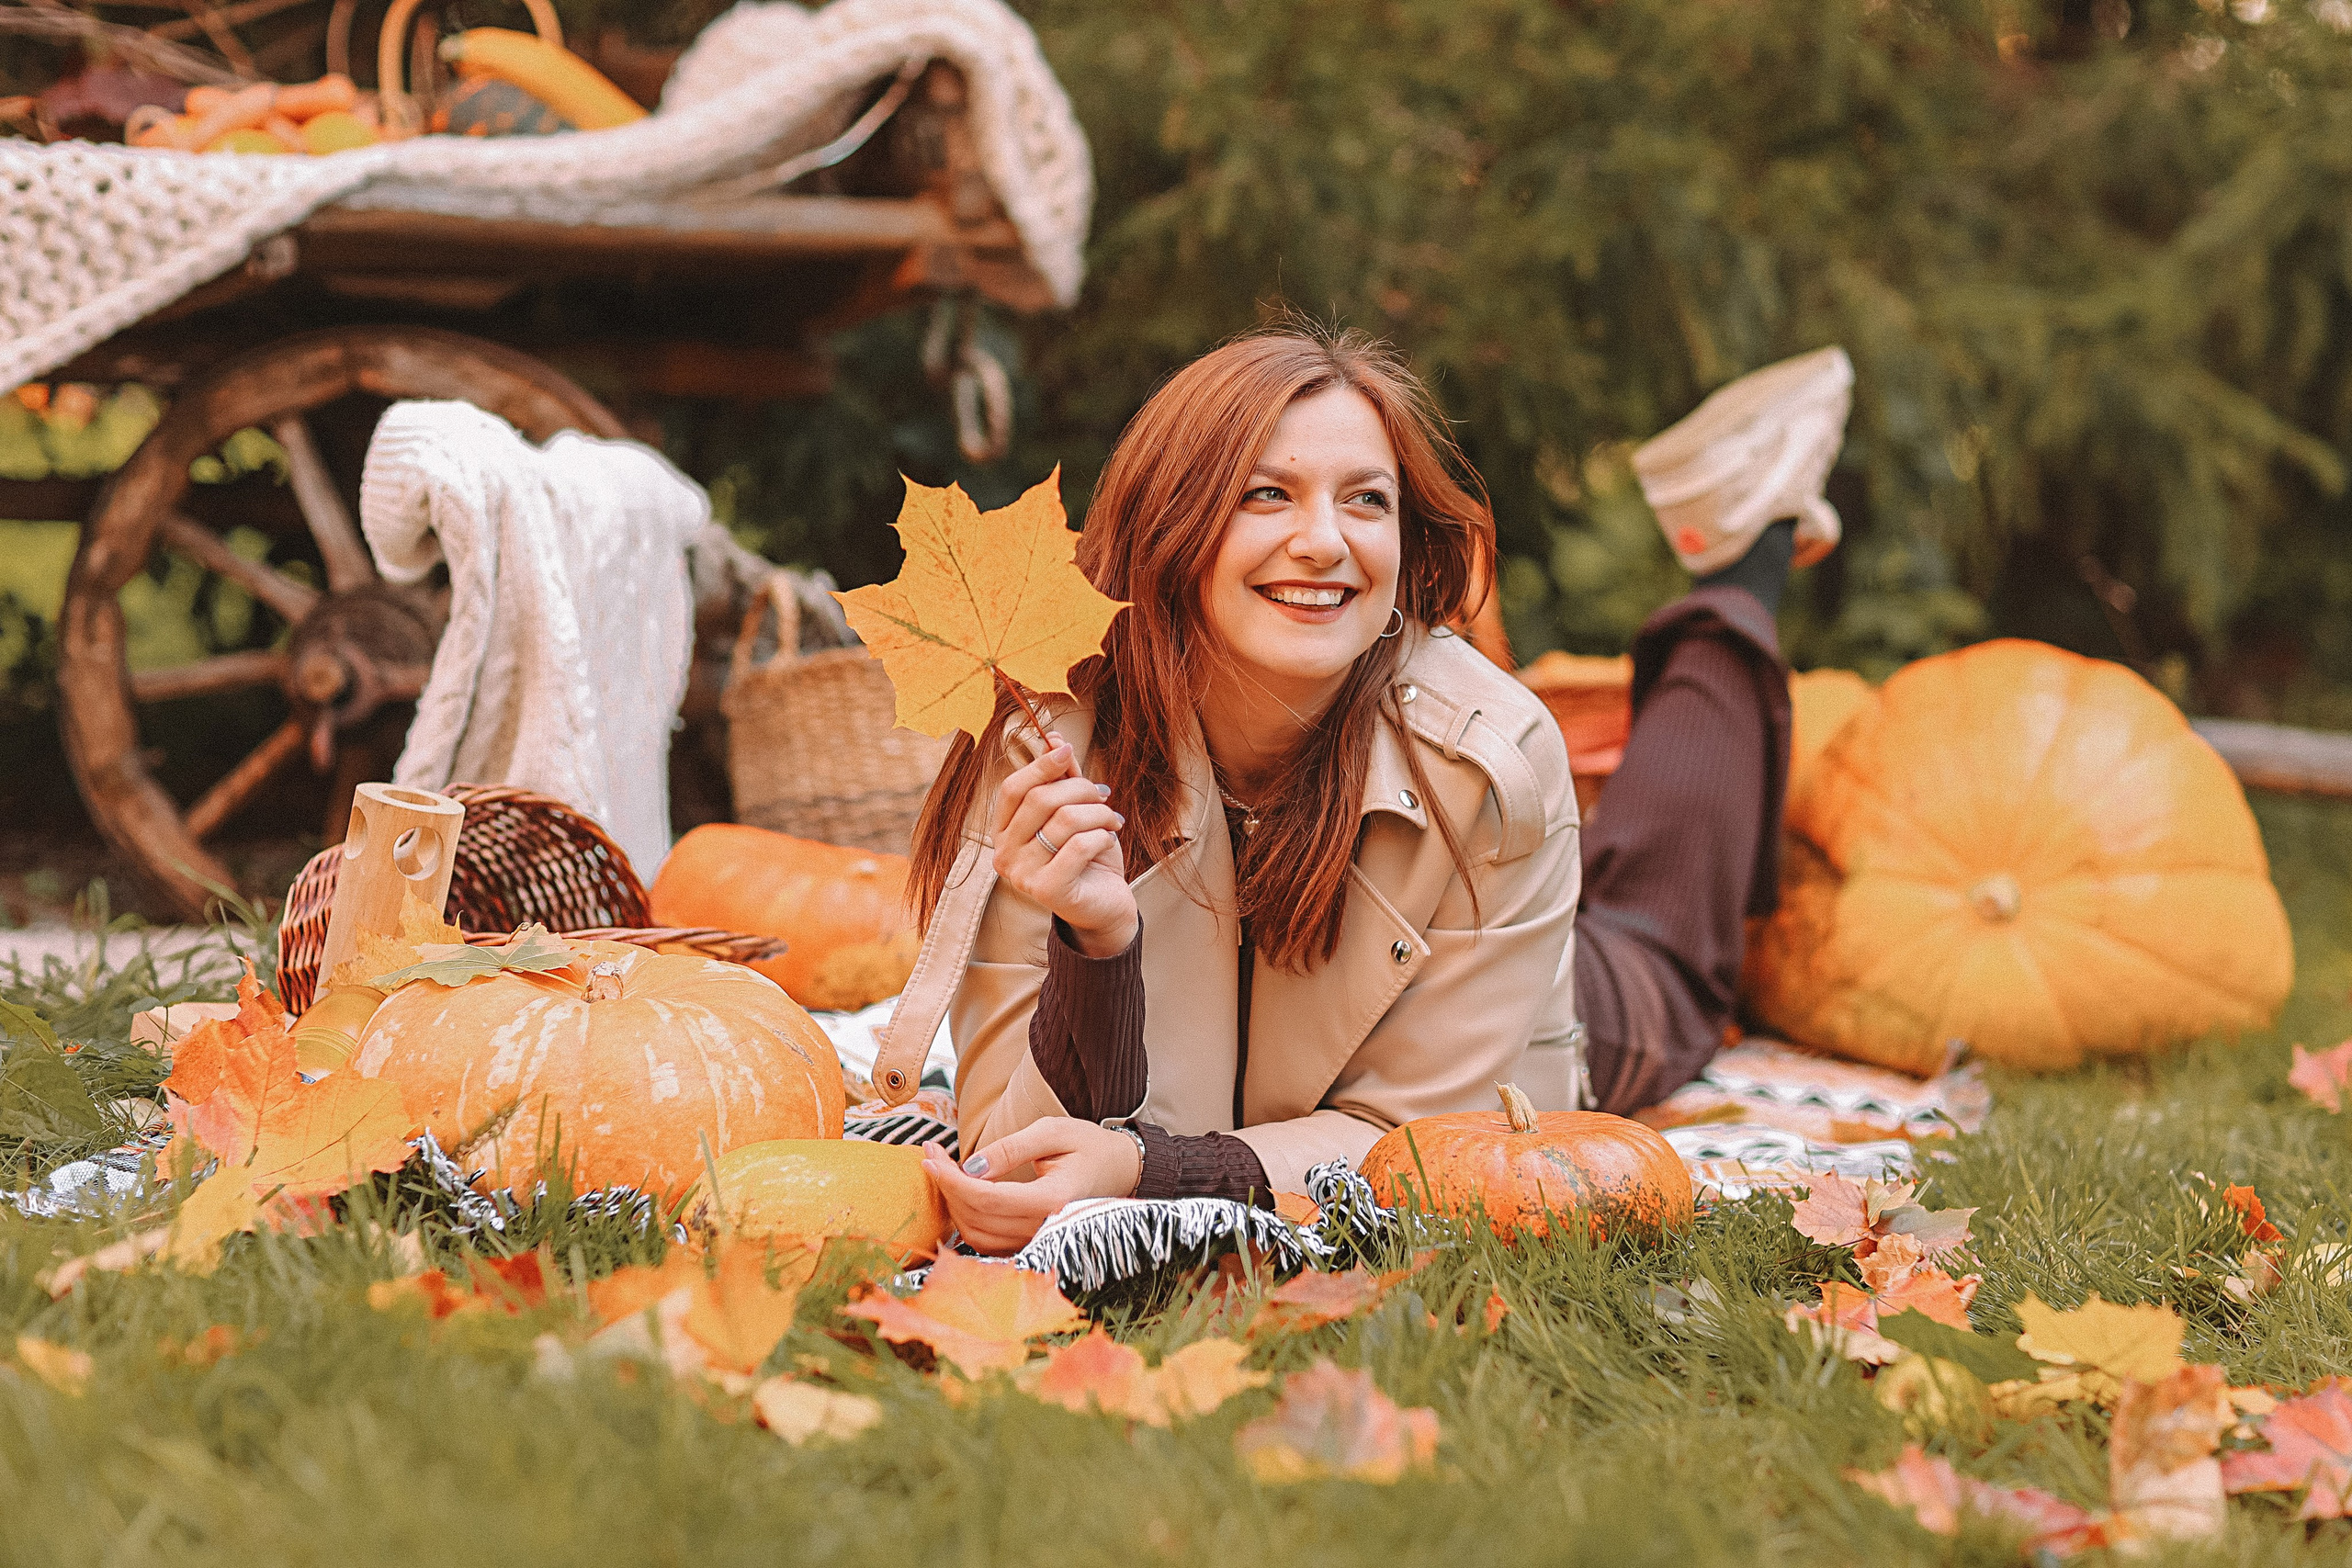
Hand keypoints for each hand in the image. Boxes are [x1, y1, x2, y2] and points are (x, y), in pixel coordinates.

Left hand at [921, 1118, 1142, 1254]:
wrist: (1119, 1170)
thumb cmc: (1088, 1146)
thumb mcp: (1052, 1132)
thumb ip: (1011, 1148)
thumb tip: (970, 1167)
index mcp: (1053, 1200)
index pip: (985, 1197)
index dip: (950, 1178)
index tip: (929, 1155)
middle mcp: (1045, 1228)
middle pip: (976, 1218)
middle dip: (946, 1187)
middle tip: (932, 1155)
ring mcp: (1038, 1241)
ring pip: (977, 1235)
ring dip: (953, 1205)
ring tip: (944, 1170)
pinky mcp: (1031, 1244)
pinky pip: (987, 1242)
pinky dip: (967, 1219)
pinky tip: (961, 1192)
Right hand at [990, 733, 1136, 956]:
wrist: (1105, 907)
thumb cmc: (1088, 858)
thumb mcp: (1075, 812)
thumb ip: (1062, 779)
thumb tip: (1053, 737)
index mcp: (1004, 833)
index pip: (1013, 789)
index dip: (1040, 765)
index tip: (1067, 751)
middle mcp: (1004, 855)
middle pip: (1040, 799)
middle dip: (1080, 789)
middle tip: (1103, 795)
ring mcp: (1022, 875)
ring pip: (1064, 820)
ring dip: (1098, 814)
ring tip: (1112, 821)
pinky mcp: (1046, 891)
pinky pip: (1079, 846)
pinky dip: (1102, 837)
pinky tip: (1108, 841)